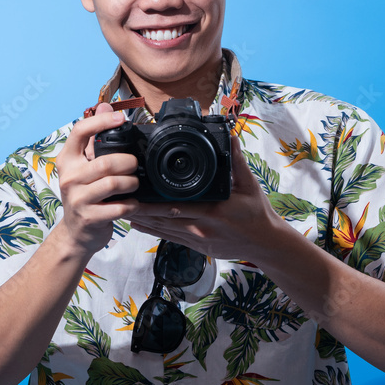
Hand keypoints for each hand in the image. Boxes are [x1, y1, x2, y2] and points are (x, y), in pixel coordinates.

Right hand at [53, 103, 140, 256]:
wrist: (76, 233)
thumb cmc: (84, 196)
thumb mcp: (84, 166)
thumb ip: (94, 138)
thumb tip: (104, 106)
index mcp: (67, 160)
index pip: (79, 132)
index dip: (101, 121)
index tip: (120, 119)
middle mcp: (68, 177)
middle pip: (106, 162)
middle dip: (128, 163)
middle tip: (135, 166)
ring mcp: (77, 198)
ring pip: (114, 183)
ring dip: (132, 183)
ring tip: (134, 184)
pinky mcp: (89, 217)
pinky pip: (119, 206)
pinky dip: (132, 204)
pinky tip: (132, 203)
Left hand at [126, 134, 286, 260]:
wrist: (265, 244)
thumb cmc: (256, 214)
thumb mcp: (249, 185)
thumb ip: (236, 161)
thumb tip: (229, 137)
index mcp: (212, 212)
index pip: (176, 206)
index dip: (153, 203)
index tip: (136, 192)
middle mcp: (201, 228)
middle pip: (163, 219)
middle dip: (139, 210)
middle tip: (119, 199)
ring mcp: (196, 239)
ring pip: (162, 230)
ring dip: (141, 220)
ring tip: (120, 209)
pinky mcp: (195, 247)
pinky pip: (168, 238)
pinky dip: (151, 230)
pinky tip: (136, 223)